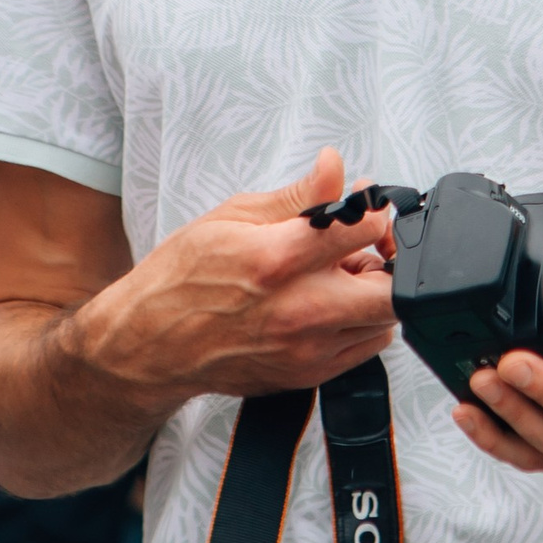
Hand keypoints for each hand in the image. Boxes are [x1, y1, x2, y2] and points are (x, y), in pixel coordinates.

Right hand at [82, 147, 401, 405]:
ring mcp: (307, 349)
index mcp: (278, 259)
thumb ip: (297, 196)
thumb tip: (335, 167)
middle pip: (392, 287)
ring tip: (340, 276)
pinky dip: (362, 323)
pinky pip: (367, 348)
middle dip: (388, 258)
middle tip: (367, 246)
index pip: (365, 227)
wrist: (150, 344)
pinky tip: (331, 305)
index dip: (372, 210)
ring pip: (385, 320)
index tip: (363, 207)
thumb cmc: (182, 279)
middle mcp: (299, 309)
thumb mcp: (232, 217)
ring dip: (374, 292)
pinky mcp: (308, 375)